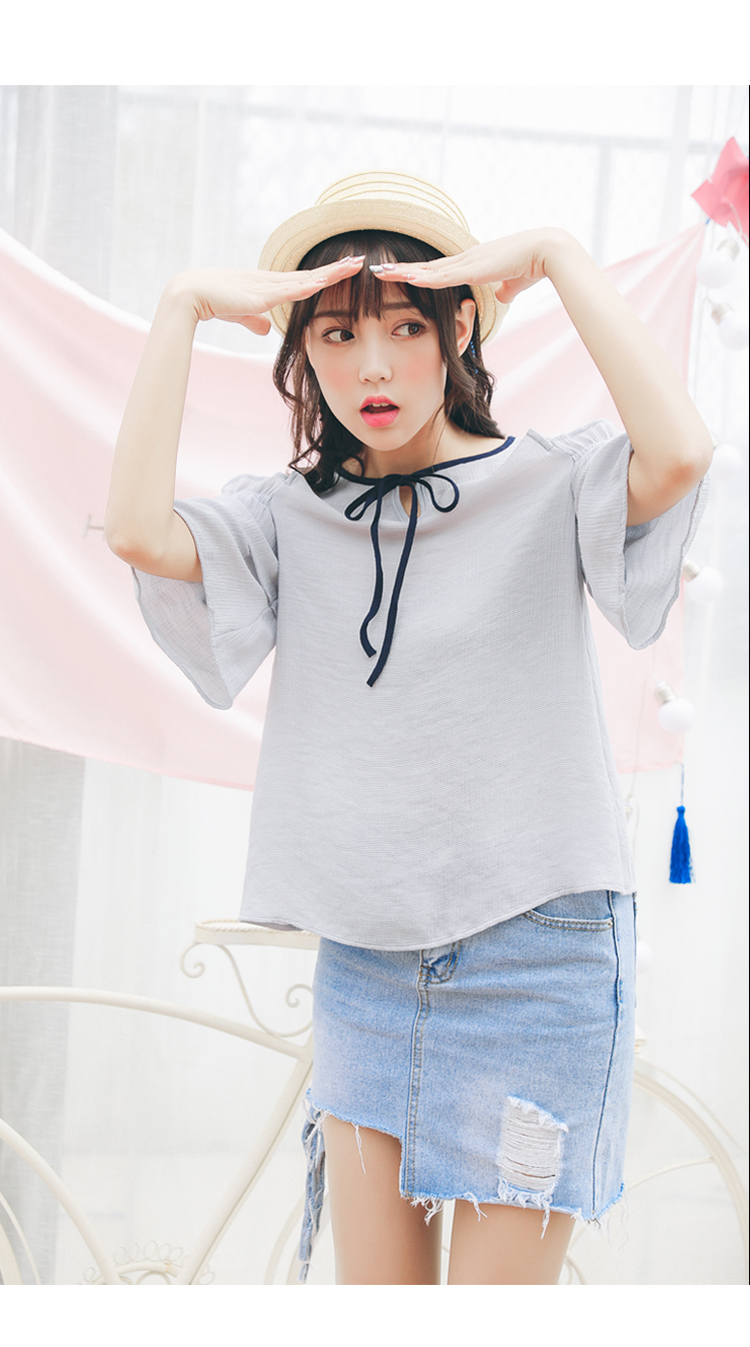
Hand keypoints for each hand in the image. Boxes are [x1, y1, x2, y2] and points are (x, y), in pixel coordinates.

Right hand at [164, 255, 366, 333]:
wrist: (190, 294)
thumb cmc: (212, 302)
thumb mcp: (240, 314)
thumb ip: (254, 321)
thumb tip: (267, 329)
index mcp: (268, 285)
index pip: (303, 280)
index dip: (325, 276)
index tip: (345, 270)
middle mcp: (271, 281)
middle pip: (311, 275)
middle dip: (336, 269)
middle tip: (360, 261)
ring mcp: (267, 286)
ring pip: (306, 279)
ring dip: (330, 273)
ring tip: (354, 265)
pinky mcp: (259, 295)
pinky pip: (289, 290)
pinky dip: (308, 286)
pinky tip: (324, 282)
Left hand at [370, 229, 569, 303]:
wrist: (545, 252)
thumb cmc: (532, 266)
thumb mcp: (511, 284)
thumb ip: (503, 290)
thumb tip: (501, 296)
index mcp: (470, 264)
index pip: (436, 271)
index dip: (415, 273)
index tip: (396, 275)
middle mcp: (463, 260)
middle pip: (424, 267)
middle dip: (398, 271)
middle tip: (374, 271)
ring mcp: (466, 263)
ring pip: (427, 270)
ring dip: (403, 273)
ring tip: (379, 273)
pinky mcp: (473, 269)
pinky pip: (443, 276)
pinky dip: (424, 278)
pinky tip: (407, 278)